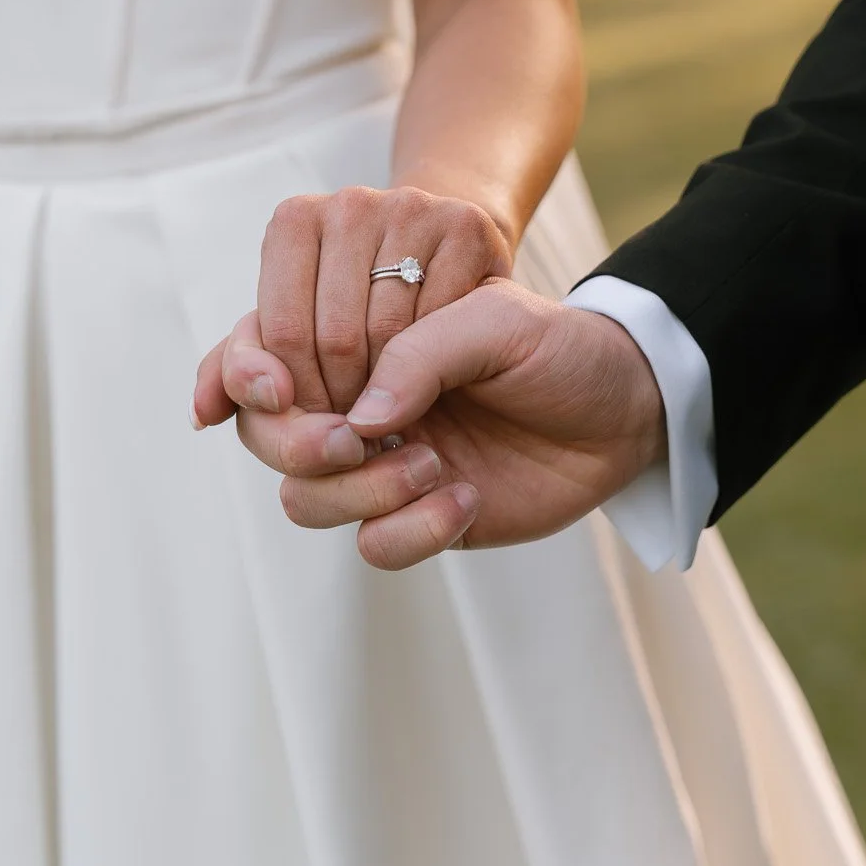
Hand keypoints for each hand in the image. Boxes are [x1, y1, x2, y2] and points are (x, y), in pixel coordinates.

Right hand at [192, 281, 667, 569]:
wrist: (625, 409)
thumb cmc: (560, 348)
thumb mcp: (498, 321)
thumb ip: (422, 350)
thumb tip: (359, 418)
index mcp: (356, 338)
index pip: (257, 351)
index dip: (239, 371)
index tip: (272, 387)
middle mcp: (352, 403)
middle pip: (261, 435)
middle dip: (294, 442)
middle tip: (354, 439)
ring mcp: (377, 464)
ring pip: (304, 498)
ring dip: (361, 489)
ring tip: (436, 464)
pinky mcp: (413, 519)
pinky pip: (371, 544)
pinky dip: (411, 529)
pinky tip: (465, 500)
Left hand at [223, 185, 515, 420]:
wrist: (451, 259)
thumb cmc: (364, 304)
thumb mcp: (298, 329)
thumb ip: (244, 368)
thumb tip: (202, 416)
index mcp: (296, 221)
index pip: (282, 333)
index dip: (296, 395)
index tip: (313, 421)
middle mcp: (351, 204)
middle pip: (333, 337)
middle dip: (341, 400)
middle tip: (354, 434)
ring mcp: (414, 208)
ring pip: (389, 337)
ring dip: (391, 394)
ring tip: (394, 414)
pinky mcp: (469, 227)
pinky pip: (444, 322)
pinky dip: (440, 365)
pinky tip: (438, 379)